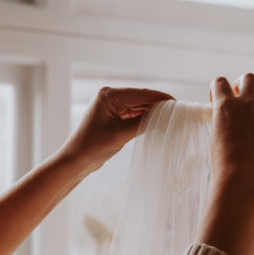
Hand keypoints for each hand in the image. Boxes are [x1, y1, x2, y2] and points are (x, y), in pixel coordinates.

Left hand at [60, 87, 175, 170]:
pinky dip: (144, 118)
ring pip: (139, 106)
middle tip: (178, 113)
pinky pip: (133, 114)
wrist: (76, 160)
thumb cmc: (93, 146)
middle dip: (158, 105)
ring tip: (170, 118)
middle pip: (141, 98)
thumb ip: (142, 123)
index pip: (141, 94)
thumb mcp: (121, 134)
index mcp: (109, 95)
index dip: (160, 98)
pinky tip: (157, 123)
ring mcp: (111, 106)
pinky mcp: (113, 116)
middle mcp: (110, 96)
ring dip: (152, 112)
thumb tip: (163, 116)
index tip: (177, 105)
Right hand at [208, 73, 253, 195]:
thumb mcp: (216, 136)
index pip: (219, 82)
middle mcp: (247, 104)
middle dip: (244, 85)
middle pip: (249, 78)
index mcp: (225, 106)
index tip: (218, 99)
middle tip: (242, 98)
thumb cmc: (224, 164)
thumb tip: (229, 116)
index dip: (217, 88)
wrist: (242, 180)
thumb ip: (223, 120)